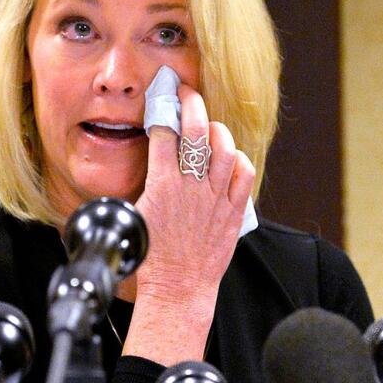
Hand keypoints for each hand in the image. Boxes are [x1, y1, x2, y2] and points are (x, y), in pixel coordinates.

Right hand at [122, 82, 254, 364]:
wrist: (178, 288)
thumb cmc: (153, 259)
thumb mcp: (138, 215)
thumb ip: (150, 184)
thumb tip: (155, 159)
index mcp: (162, 186)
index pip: (164, 133)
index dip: (164, 109)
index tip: (163, 98)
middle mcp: (192, 188)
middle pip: (198, 131)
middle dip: (192, 104)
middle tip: (187, 94)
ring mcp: (216, 199)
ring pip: (225, 148)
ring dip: (217, 131)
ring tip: (210, 127)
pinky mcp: (234, 212)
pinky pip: (244, 175)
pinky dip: (238, 160)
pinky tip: (229, 158)